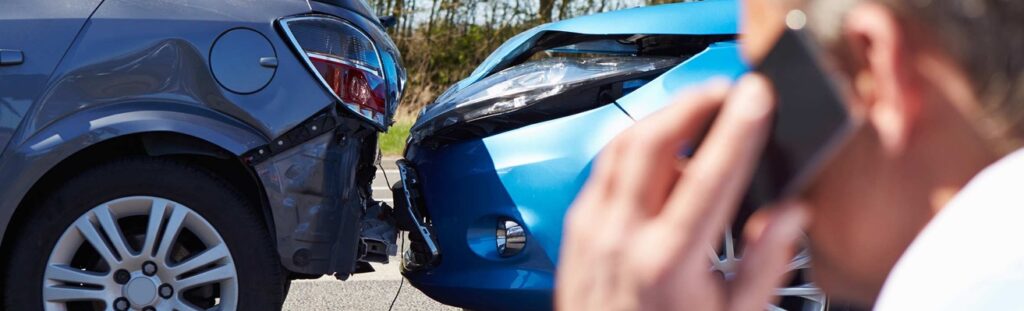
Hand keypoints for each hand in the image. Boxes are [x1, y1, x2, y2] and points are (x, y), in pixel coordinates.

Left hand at [556, 75, 807, 310]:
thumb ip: (764, 264)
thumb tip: (791, 213)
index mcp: (668, 261)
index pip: (708, 176)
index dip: (737, 129)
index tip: (757, 95)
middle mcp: (622, 237)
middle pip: (652, 141)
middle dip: (692, 103)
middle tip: (726, 90)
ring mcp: (592, 230)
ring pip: (620, 147)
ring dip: (660, 118)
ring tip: (697, 110)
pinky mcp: (575, 230)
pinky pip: (602, 170)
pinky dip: (633, 148)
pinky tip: (659, 152)